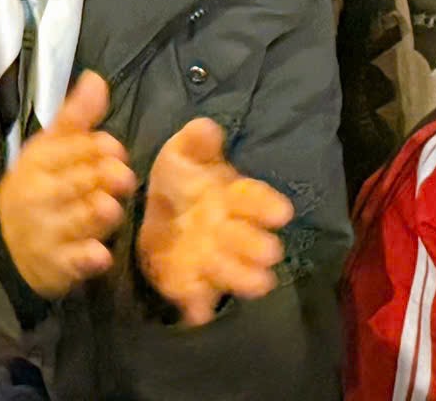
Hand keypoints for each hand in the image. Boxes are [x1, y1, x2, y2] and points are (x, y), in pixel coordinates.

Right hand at [0, 72, 136, 301]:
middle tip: (121, 175)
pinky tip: (99, 254)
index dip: (96, 147)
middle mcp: (42, 195)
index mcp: (39, 162)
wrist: (4, 242)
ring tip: (110, 207)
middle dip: (103, 177)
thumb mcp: (49, 148)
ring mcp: (49, 232)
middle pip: (79, 182)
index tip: (114, 148)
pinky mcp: (58, 267)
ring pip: (81, 220)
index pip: (70, 149)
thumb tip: (97, 78)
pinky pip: (76, 262)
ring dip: (98, 213)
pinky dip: (88, 258)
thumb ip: (75, 117)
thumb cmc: (38, 186)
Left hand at [137, 117, 292, 324]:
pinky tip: (197, 310)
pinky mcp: (190, 284)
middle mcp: (233, 234)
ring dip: (242, 278)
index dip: (268, 206)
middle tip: (266, 251)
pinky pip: (197, 298)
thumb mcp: (183, 154)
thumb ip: (196, 142)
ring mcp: (214, 261)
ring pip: (237, 276)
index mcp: (235, 199)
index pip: (258, 201)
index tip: (280, 212)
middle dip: (259, 247)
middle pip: (255, 244)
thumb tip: (206, 126)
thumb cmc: (182, 180)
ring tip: (253, 282)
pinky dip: (199, 304)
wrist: (155, 213)